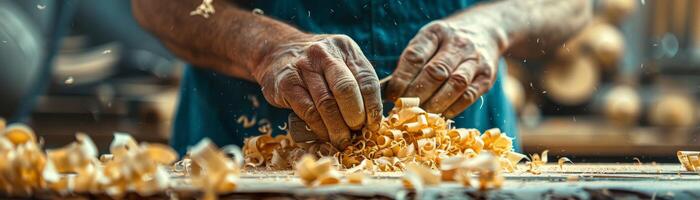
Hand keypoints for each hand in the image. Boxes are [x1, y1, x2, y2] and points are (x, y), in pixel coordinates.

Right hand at [254, 34, 381, 148]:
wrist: (276, 52)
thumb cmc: (317, 66)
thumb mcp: (340, 63)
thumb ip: (356, 83)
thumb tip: (372, 120)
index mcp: (345, 48)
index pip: (367, 80)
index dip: (374, 107)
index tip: (373, 125)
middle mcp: (325, 53)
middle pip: (346, 90)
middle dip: (355, 117)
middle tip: (357, 133)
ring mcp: (303, 67)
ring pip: (326, 104)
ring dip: (337, 128)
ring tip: (342, 141)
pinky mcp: (287, 83)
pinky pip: (308, 111)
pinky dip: (320, 128)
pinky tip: (325, 135)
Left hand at [385, 20, 499, 117]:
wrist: (484, 31)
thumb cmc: (444, 44)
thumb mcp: (427, 43)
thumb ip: (409, 64)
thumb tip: (385, 93)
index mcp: (436, 32)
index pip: (415, 57)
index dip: (401, 79)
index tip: (391, 96)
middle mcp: (458, 43)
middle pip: (435, 72)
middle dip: (416, 95)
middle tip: (404, 110)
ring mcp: (475, 59)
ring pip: (455, 85)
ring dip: (435, 104)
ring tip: (421, 116)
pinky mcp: (487, 76)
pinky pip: (469, 96)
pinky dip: (452, 108)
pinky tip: (440, 115)